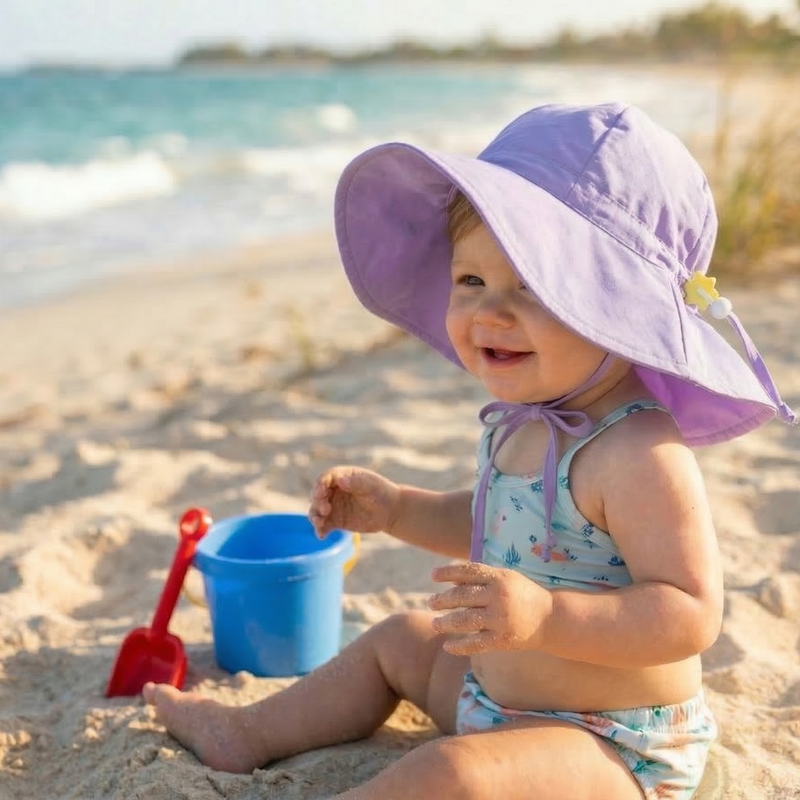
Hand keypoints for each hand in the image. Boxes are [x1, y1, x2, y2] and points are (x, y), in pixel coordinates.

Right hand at [309, 466, 400, 537]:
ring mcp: (333, 506)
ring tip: (320, 523)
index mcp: (341, 476)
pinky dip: (320, 530)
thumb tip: (339, 480)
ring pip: (317, 511)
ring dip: (315, 517)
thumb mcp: (370, 485)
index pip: (325, 478)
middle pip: (317, 495)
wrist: (390, 510)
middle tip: (325, 509)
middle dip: (317, 502)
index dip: (320, 485)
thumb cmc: (381, 492)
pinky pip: (324, 525)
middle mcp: (333, 490)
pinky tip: (322, 535)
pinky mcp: (335, 521)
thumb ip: (355, 483)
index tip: (320, 492)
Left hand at [428, 563, 552, 655]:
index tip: (433, 575)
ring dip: (445, 622)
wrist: (551, 619)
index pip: (468, 571)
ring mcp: (500, 619)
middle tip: (430, 602)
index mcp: (499, 578)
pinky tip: (448, 646)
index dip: (448, 572)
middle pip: (462, 596)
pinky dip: (459, 646)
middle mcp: (498, 596)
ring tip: (435, 623)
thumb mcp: (506, 578)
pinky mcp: (503, 640)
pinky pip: (476, 644)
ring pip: (465, 620)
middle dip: (442, 600)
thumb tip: (452, 580)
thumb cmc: (523, 595)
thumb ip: (482, 577)